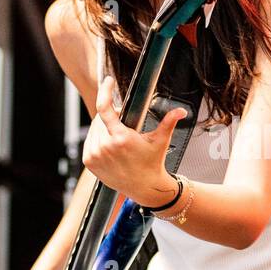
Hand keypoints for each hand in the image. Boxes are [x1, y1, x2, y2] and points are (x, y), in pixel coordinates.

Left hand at [83, 75, 185, 206]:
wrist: (144, 187)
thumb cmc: (153, 163)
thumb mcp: (161, 141)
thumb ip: (169, 122)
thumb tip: (181, 111)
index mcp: (121, 138)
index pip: (105, 108)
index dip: (105, 91)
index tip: (108, 81)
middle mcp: (105, 147)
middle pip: (100, 118)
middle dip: (111, 116)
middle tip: (124, 124)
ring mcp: (95, 155)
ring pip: (94, 129)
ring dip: (103, 127)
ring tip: (118, 136)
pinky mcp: (89, 162)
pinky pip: (89, 141)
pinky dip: (97, 138)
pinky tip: (109, 145)